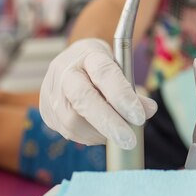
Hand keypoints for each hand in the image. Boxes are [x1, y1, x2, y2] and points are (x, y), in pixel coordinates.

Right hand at [39, 38, 157, 147]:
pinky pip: (68, 132)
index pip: (104, 73)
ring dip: (99, 133)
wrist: (74, 61)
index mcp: (87, 54)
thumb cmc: (102, 66)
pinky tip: (101, 133)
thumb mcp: (120, 68)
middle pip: (83, 100)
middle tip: (129, 140)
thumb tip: (149, 110)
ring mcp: (51, 92)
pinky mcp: (46, 111)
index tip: (139, 116)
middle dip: (108, 123)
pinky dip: (89, 136)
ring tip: (116, 134)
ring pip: (73, 121)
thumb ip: (132, 90)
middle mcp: (64, 71)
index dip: (122, 96)